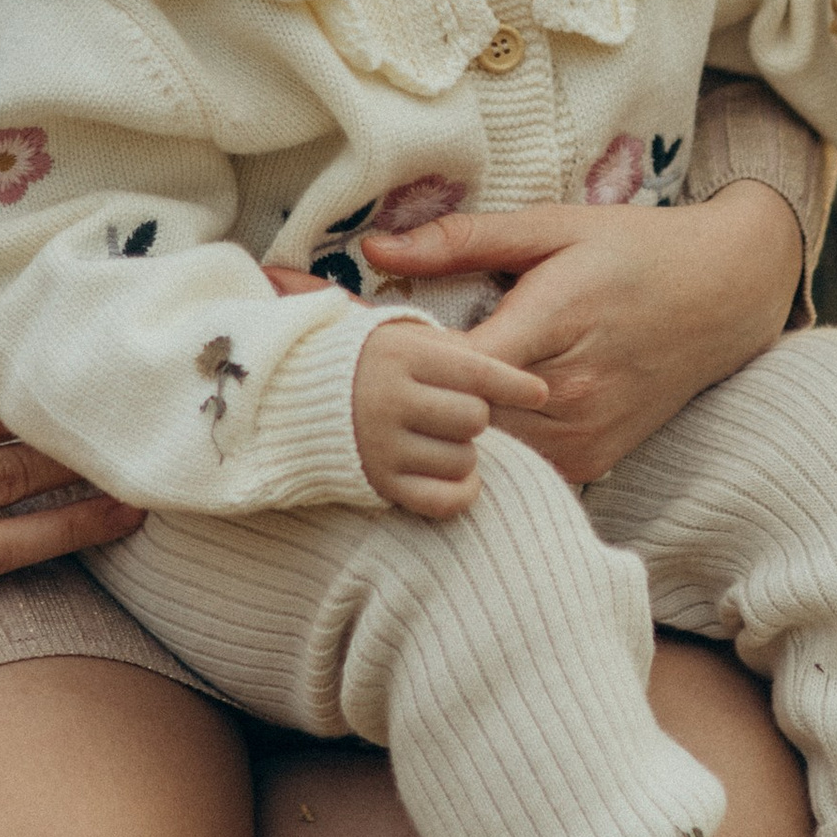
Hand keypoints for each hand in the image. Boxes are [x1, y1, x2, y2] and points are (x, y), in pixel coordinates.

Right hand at [349, 315, 548, 518]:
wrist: (296, 395)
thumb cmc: (370, 360)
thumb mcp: (405, 336)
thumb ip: (453, 349)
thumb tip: (513, 375)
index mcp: (401, 355)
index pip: (476, 371)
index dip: (515, 384)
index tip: (539, 391)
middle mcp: (389, 399)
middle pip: (474, 418)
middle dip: (476, 416)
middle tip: (457, 410)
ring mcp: (381, 445)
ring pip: (463, 460)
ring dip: (465, 452)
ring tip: (441, 438)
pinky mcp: (378, 482)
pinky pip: (442, 500)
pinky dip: (460, 492)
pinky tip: (456, 475)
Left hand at [358, 182, 805, 483]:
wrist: (726, 294)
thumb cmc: (633, 249)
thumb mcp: (551, 227)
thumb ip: (460, 240)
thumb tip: (374, 247)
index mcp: (554, 324)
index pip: (451, 366)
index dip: (398, 359)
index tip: (363, 340)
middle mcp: (570, 394)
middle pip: (457, 416)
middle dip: (410, 397)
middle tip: (365, 375)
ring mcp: (585, 438)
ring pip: (482, 451)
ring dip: (443, 427)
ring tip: (410, 395)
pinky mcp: (593, 462)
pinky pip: (518, 466)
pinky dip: (487, 446)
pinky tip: (467, 415)